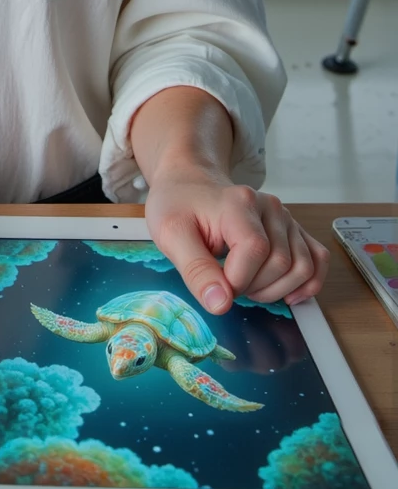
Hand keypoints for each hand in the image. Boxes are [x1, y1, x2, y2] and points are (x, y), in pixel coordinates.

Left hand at [144, 168, 329, 314]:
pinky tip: (287, 294)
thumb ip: (195, 270)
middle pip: (281, 263)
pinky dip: (308, 283)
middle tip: (226, 284)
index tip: (214, 285)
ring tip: (248, 285)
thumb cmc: (178, 206)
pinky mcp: (293, 229)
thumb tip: (221, 305)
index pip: (255, 252)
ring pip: (302, 267)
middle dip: (254, 288)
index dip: (237, 281)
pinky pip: (317, 259)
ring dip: (277, 290)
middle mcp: (270, 206)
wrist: (189, 184)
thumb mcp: (170, 235)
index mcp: (239, 203)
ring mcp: (285, 217)